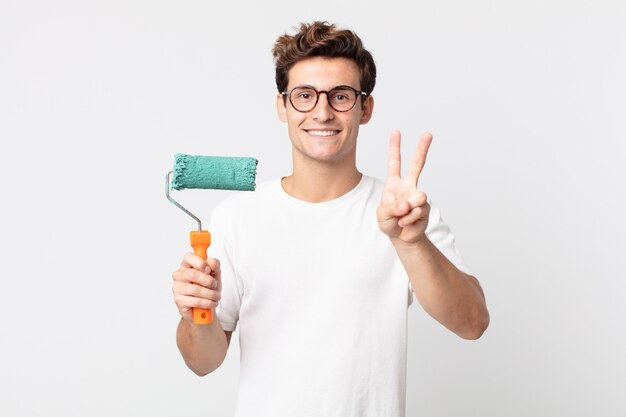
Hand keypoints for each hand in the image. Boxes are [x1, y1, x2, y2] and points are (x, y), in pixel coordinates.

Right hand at [172, 253, 221, 322]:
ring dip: (211, 294)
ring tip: (216, 297)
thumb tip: (210, 261)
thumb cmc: (209, 287)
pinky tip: (212, 303)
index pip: (188, 257)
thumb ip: (215, 265)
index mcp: (187, 265)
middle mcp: (179, 275)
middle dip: (208, 281)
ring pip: (196, 289)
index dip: (200, 263)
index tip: (209, 270)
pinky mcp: (179, 301)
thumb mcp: (215, 274)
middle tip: (215, 285)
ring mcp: (177, 288)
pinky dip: (208, 303)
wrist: (207, 306)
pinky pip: (196, 301)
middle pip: (192, 274)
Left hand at [377, 130, 431, 244]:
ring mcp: (418, 196)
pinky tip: (406, 224)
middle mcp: (408, 186)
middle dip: (422, 149)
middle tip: (428, 134)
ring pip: (418, 197)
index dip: (394, 147)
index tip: (396, 132)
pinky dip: (409, 220)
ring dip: (407, 211)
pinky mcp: (425, 208)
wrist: (401, 236)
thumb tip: (407, 204)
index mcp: (394, 183)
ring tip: (401, 219)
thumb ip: (391, 208)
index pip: (394, 162)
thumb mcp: (382, 215)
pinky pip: (417, 212)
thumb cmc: (389, 223)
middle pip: (417, 165)